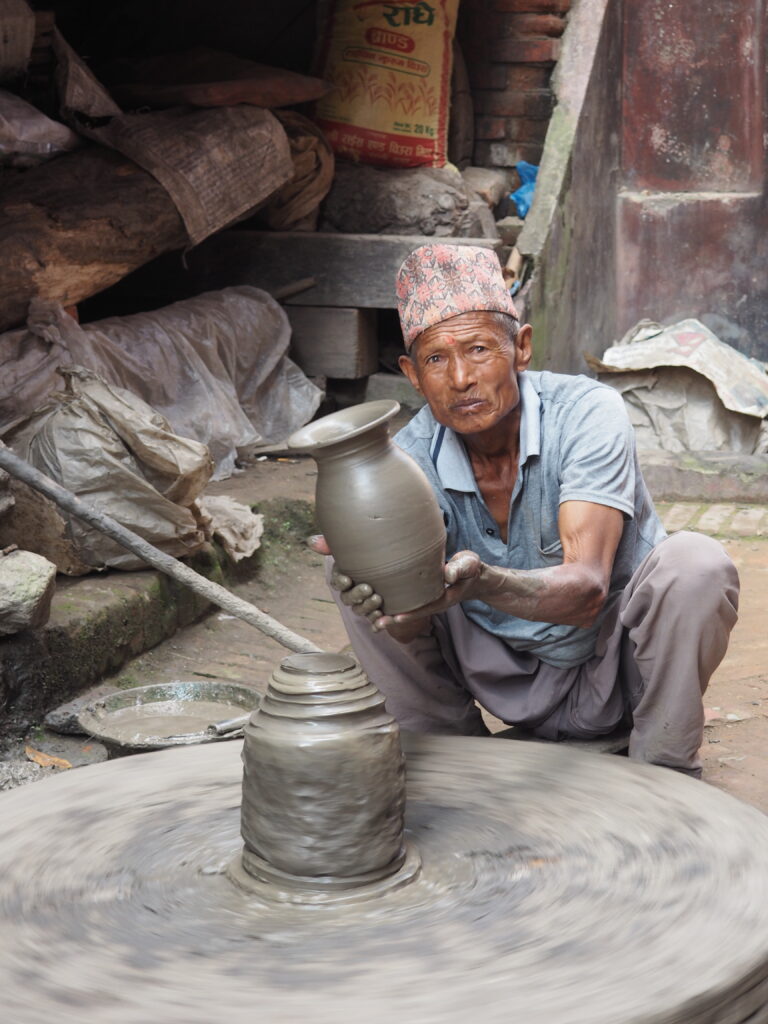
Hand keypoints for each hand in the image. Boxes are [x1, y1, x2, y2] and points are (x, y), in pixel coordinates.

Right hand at [308, 533, 431, 641]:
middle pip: (348, 599)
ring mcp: (365, 605)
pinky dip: (378, 624)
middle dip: (356, 595)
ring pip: (361, 611)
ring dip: (367, 607)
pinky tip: (385, 620)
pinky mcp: (378, 614)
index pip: (337, 583)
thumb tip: (311, 541)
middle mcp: (352, 593)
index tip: (347, 579)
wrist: (399, 568)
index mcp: (345, 577)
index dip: (340, 582)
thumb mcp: (356, 547)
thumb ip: (333, 544)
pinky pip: (375, 623)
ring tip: (378, 599)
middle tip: (368, 589)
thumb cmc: (372, 554)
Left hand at [374, 550, 482, 631]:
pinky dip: (394, 604)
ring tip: (371, 617)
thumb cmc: (470, 569)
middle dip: (395, 619)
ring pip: (408, 610)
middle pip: (413, 613)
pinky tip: (379, 604)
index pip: (425, 608)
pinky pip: (408, 603)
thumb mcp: (469, 565)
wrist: (473, 576)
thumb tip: (448, 574)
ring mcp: (427, 600)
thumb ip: (460, 568)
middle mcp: (433, 602)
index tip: (396, 618)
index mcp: (444, 598)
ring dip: (391, 614)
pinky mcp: (423, 595)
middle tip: (376, 623)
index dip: (411, 613)